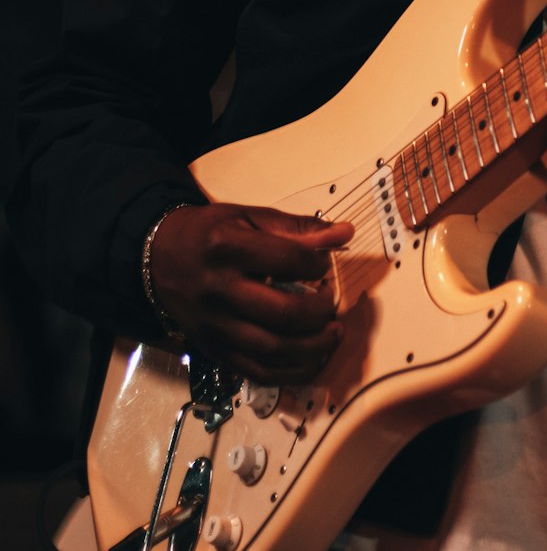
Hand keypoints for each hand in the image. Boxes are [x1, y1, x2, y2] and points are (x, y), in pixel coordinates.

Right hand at [150, 203, 352, 383]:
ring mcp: (215, 327)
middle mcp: (219, 291)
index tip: (324, 265)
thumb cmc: (210, 234)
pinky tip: (312, 357)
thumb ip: (297, 228)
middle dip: (320, 311)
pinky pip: (258, 372)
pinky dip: (292, 372)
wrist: (159, 259)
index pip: (287, 261)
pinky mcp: (214, 351)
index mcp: (228, 249)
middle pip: (283, 313)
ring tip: (332, 332)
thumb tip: (344, 233)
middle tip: (331, 302)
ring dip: (314, 347)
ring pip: (273, 351)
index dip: (317, 264)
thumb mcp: (249, 217)